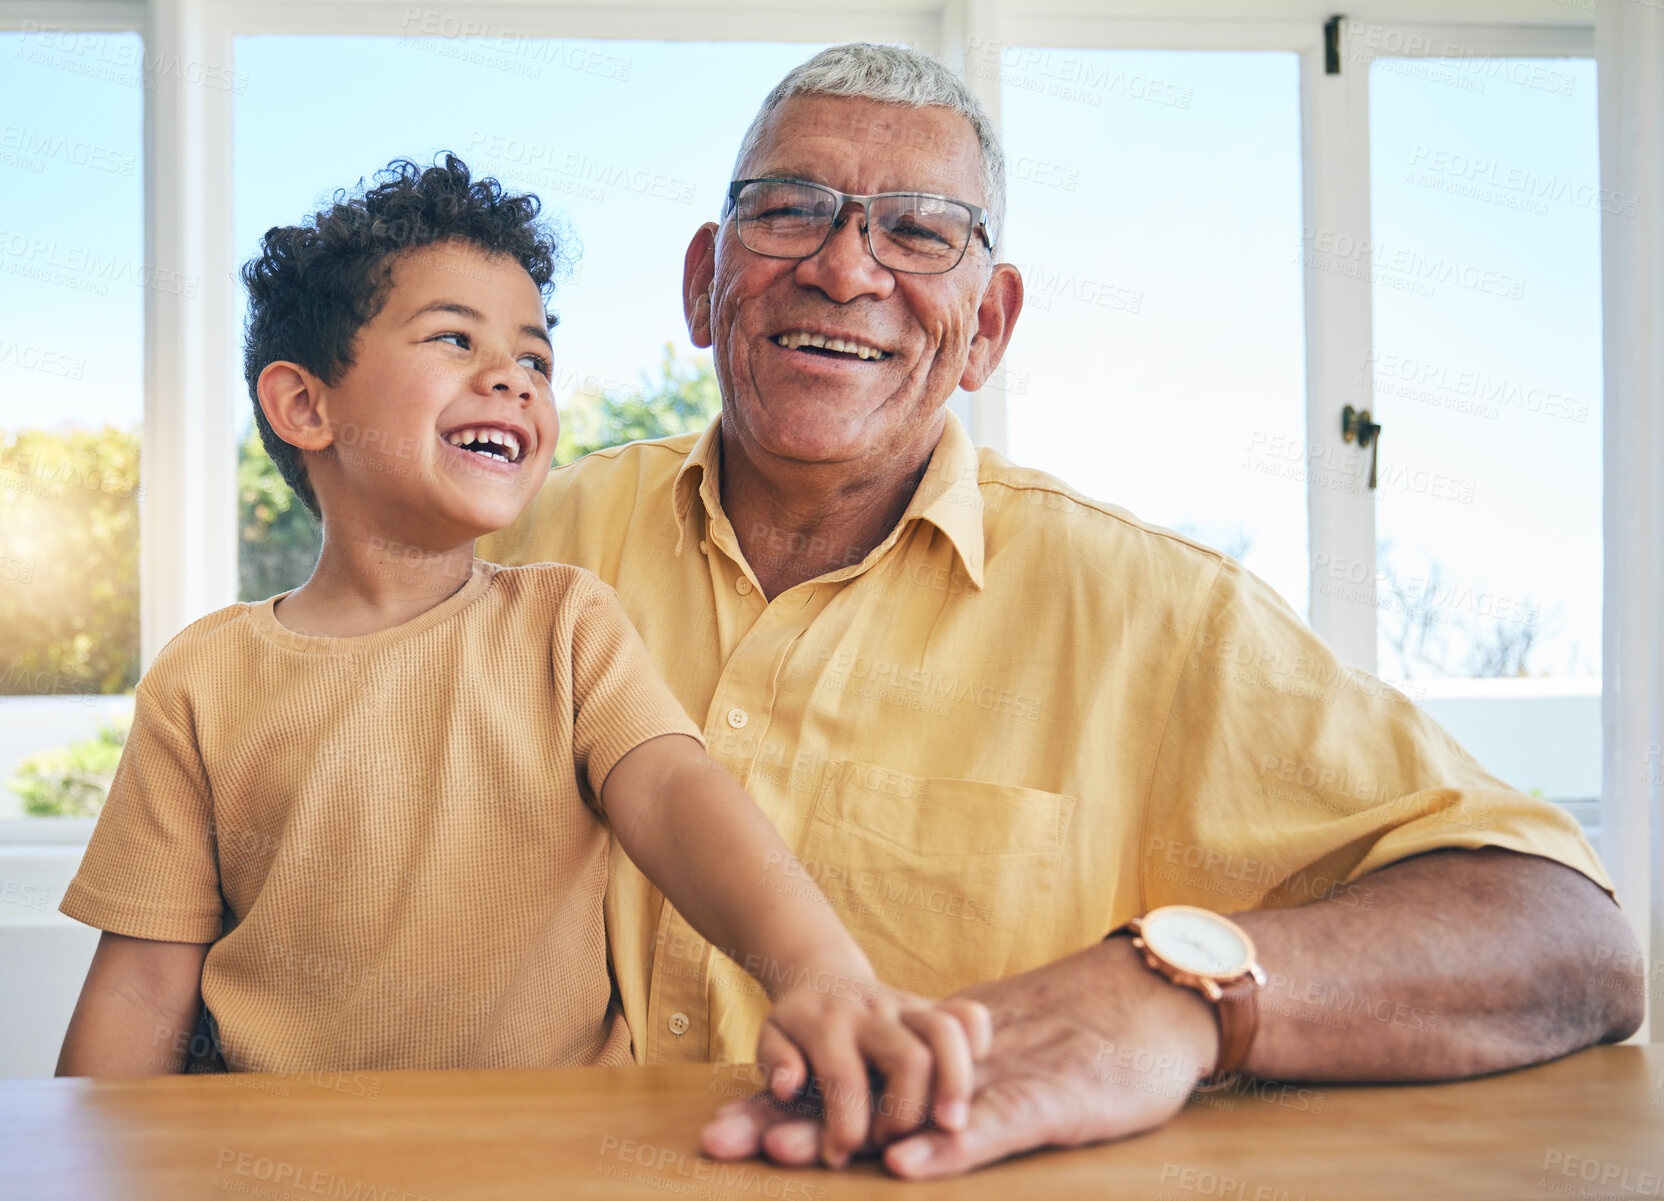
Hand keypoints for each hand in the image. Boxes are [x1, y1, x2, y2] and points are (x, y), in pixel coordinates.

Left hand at [701, 937, 1218, 1177]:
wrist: (1160, 998)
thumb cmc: (1089, 1044)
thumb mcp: (1008, 1071)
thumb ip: (952, 1092)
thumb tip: (901, 1127)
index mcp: (935, 1064)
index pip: (850, 1086)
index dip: (789, 1106)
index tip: (726, 1130)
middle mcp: (953, 1070)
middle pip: (859, 1096)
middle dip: (790, 1116)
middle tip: (725, 1137)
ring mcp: (1000, 1083)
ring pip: (910, 1110)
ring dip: (846, 1130)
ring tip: (785, 1150)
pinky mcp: (1053, 1101)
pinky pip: (992, 1124)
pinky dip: (948, 1143)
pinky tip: (907, 1160)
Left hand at [743, 980, 992, 1166]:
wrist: (824, 970)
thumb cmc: (797, 1021)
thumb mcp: (772, 1035)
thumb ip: (776, 1062)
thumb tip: (788, 1087)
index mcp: (828, 1024)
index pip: (844, 1078)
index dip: (843, 1126)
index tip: (837, 1155)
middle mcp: (872, 1013)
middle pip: (909, 1058)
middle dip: (906, 1112)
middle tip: (891, 1145)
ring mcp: (905, 1006)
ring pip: (946, 1034)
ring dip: (954, 1083)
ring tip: (950, 1125)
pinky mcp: (930, 1006)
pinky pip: (968, 1013)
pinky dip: (977, 1040)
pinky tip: (974, 1071)